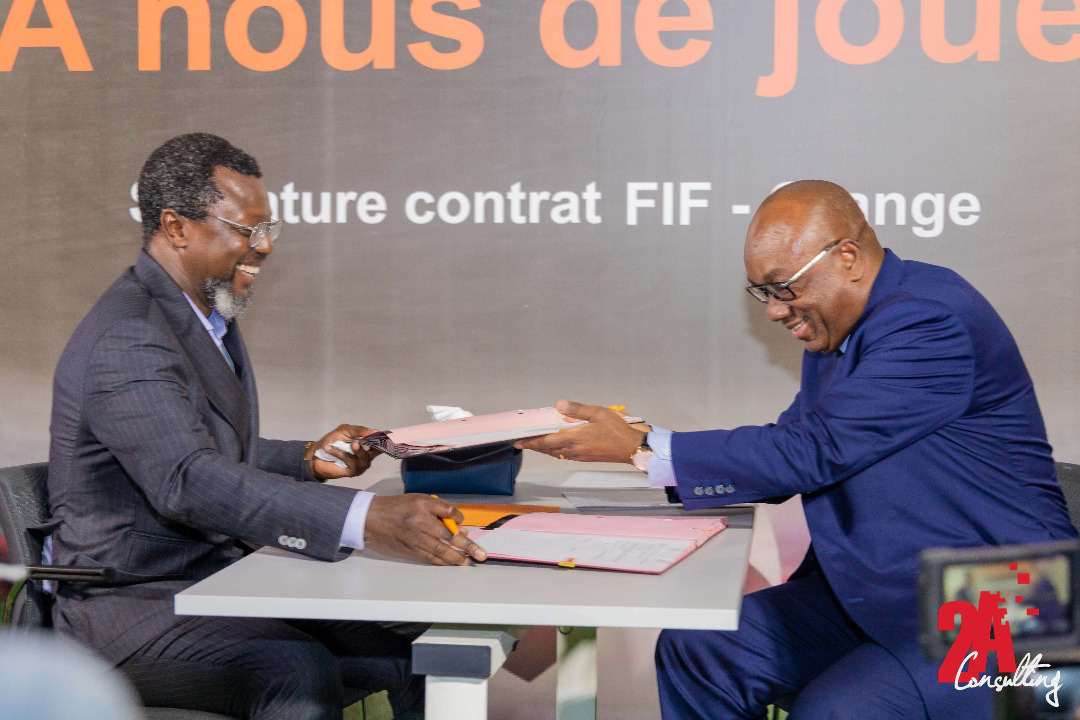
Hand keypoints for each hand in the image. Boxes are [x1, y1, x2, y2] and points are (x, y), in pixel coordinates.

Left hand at [309, 424, 380, 479]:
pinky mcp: (353, 472)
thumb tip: (374, 431)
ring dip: (354, 450)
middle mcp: (367, 455)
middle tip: (365, 438)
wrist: (316, 454)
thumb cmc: (332, 441)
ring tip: (344, 444)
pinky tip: (331, 449)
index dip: (385, 439)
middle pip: (377, 451)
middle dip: (374, 445)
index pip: (381, 442)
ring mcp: (361, 465)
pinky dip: (341, 454)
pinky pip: (351, 463)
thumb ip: (359, 430)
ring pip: (364, 458)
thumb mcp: (345, 430)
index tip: (383, 435)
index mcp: (367, 444)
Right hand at [364, 495, 486, 565]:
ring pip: (440, 550)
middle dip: (467, 546)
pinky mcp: (409, 550)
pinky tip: (452, 564)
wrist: (372, 518)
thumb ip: (439, 511)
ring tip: (469, 562)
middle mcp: (419, 521)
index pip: (448, 511)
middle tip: (481, 554)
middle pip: (448, 535)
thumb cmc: (398, 507)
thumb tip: (459, 527)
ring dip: (457, 558)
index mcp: (423, 505)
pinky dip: (442, 561)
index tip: (464, 526)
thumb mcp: (418, 500)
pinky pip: (429, 557)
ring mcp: (414, 538)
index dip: (459, 519)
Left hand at [515, 399, 645, 463]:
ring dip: (544, 448)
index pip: (546, 441)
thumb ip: (576, 409)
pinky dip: (555, 451)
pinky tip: (556, 447)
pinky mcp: (586, 457)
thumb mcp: (598, 413)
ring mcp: (579, 455)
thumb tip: (558, 405)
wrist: (632, 448)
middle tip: (521, 442)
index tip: (518, 440)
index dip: (531, 441)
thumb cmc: (617, 430)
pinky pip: (564, 455)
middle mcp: (573, 450)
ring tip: (536, 443)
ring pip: (556, 453)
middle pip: (548, 449)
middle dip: (534, 445)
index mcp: (574, 439)